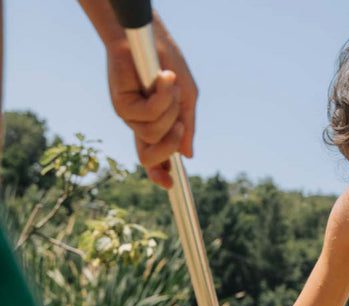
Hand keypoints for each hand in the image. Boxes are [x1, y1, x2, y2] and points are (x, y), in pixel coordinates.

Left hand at [105, 16, 196, 188]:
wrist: (148, 36)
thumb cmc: (167, 62)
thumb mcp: (187, 99)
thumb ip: (188, 127)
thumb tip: (188, 155)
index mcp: (153, 126)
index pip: (154, 158)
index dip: (160, 175)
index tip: (171, 186)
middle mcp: (138, 124)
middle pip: (149, 158)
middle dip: (169, 146)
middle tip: (179, 124)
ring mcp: (128, 115)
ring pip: (152, 134)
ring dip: (169, 110)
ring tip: (169, 84)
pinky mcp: (120, 103)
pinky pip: (147, 115)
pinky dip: (161, 97)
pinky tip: (162, 77)